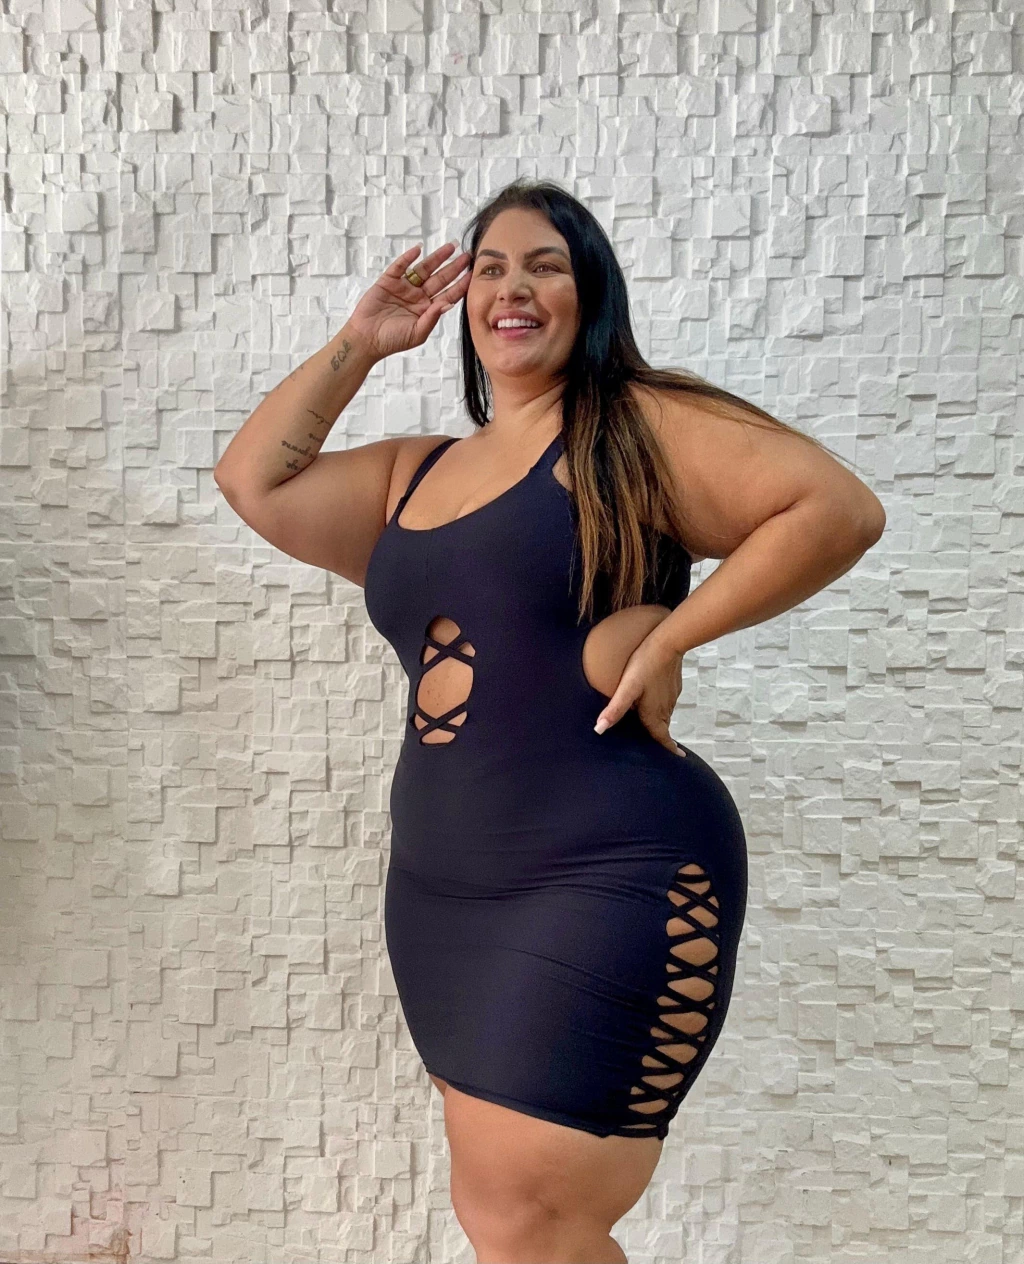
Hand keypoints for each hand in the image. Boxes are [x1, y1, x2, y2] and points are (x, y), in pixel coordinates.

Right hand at [345, 242, 471, 361]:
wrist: (366, 339)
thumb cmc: (392, 341)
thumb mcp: (417, 333)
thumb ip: (432, 318)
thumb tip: (448, 305)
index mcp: (427, 309)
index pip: (448, 294)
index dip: (460, 284)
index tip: (473, 274)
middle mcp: (418, 297)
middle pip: (440, 278)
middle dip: (453, 267)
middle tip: (467, 256)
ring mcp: (404, 288)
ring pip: (423, 269)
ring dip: (436, 258)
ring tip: (450, 248)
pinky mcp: (388, 282)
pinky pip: (399, 267)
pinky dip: (407, 258)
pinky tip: (418, 250)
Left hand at [593, 633, 687, 757]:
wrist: (667, 642)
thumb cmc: (645, 664)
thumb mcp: (627, 688)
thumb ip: (614, 709)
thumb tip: (599, 729)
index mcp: (655, 714)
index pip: (662, 738)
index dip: (668, 749)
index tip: (678, 758)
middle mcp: (665, 709)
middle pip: (662, 728)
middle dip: (660, 738)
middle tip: (657, 745)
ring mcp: (671, 697)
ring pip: (664, 715)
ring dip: (659, 721)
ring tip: (649, 724)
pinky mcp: (673, 686)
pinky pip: (666, 702)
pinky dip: (660, 706)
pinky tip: (651, 700)